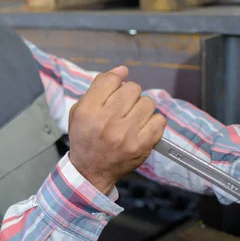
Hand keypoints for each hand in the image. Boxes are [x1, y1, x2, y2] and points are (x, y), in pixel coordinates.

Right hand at [68, 66, 166, 193]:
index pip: (111, 79)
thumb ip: (99, 87)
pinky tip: (142, 127)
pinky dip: (153, 122)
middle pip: (132, 88)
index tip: (116, 88)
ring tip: (132, 118)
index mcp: (88, 110)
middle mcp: (107, 120)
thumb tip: (123, 70)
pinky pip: (159, 120)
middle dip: (129, 95)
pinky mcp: (142, 146)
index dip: (116, 80)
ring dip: (141, 108)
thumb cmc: (85, 137)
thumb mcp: (80, 110)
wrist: (91, 170)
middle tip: (123, 107)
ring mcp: (126, 134)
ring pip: (147, 103)